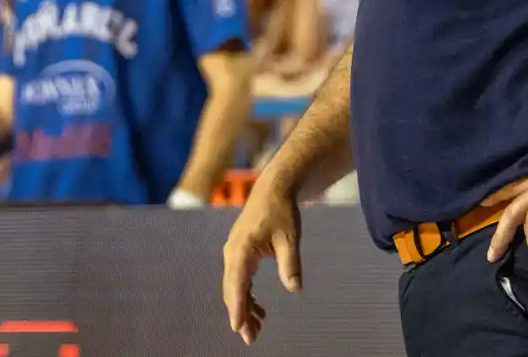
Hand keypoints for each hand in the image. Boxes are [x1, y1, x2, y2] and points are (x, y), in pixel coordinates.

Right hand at [221, 178, 301, 344]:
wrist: (274, 190)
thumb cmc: (281, 211)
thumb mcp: (290, 237)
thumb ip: (290, 263)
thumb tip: (294, 288)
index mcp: (241, 248)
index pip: (237, 283)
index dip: (237, 306)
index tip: (238, 326)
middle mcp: (233, 252)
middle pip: (233, 289)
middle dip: (240, 314)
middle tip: (251, 338)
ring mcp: (235, 253)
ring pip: (235, 287)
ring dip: (244, 308)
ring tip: (256, 329)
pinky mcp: (241, 254)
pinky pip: (240, 280)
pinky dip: (247, 296)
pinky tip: (259, 311)